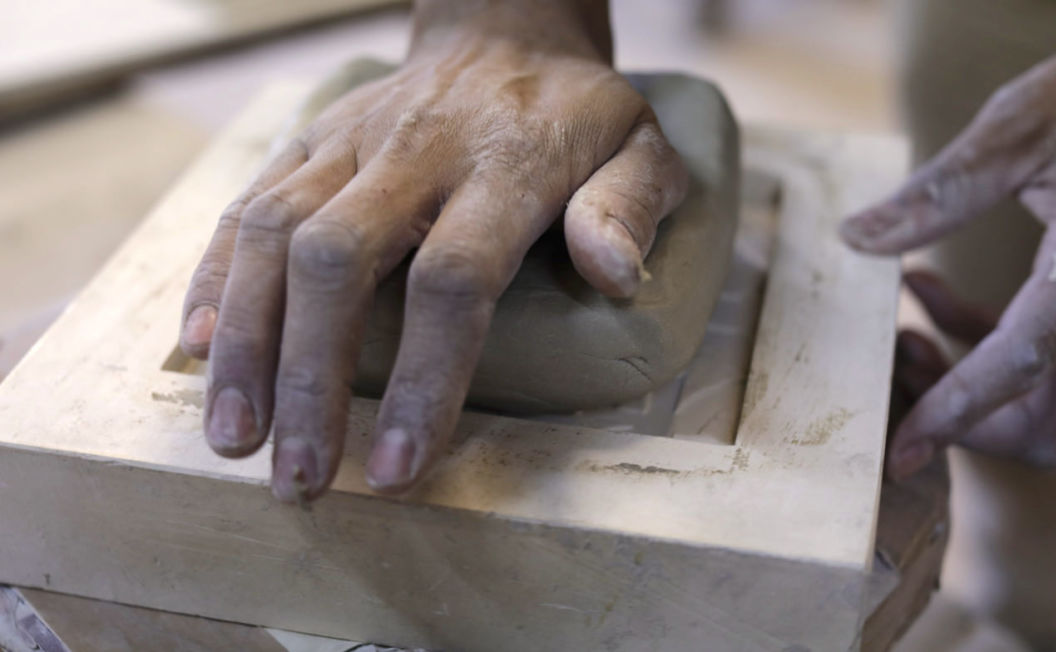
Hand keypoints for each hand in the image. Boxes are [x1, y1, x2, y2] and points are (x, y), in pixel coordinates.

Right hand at [177, 0, 687, 500]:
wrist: (504, 34)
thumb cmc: (576, 115)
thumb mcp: (640, 149)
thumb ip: (628, 207)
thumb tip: (613, 277)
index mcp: (505, 167)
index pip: (453, 279)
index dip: (422, 379)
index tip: (399, 467)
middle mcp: (414, 152)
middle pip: (337, 262)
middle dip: (309, 378)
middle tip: (300, 475)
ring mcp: (350, 142)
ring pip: (275, 235)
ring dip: (246, 342)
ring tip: (235, 436)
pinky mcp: (309, 139)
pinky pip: (247, 205)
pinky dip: (216, 277)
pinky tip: (199, 347)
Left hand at [842, 31, 1055, 479]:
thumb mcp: (1018, 127)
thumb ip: (941, 190)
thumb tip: (857, 239)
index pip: (1021, 364)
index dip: (956, 414)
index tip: (902, 453)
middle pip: (1044, 420)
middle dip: (964, 419)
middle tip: (900, 367)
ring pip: (1043, 402)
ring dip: (968, 390)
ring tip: (905, 337)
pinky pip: (1041, 360)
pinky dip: (980, 348)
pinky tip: (928, 293)